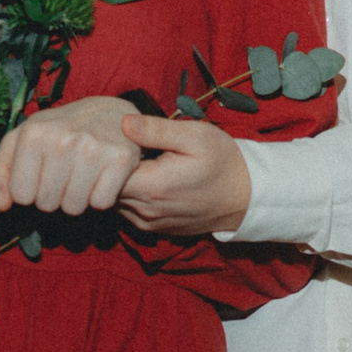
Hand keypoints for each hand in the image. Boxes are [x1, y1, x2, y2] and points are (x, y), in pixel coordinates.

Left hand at [0, 96, 140, 215]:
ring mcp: (93, 148)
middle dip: (54, 197)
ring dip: (77, 200)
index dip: (31, 193)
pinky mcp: (120, 158)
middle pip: (47, 204)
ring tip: (81, 178)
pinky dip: (101, 198)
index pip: (21, 196)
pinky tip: (100, 178)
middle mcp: (62, 139)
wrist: (108, 113)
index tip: (41, 177)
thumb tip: (3, 205)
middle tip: (64, 176)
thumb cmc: (58, 132)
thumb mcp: (22, 141)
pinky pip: (101, 203)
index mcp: (33, 134)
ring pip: (74, 207)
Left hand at [116, 112, 251, 236]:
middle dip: (108, 169)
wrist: (245, 196)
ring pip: (115, 202)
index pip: (106, 173)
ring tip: (133, 162)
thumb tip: (123, 122)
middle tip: (121, 146)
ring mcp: (149, 223)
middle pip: (106, 190)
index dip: (106, 154)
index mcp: (153, 186)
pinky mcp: (154, 229)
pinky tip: (144, 178)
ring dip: (118, 183)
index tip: (117, 139)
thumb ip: (156, 130)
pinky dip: (129, 196)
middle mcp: (146, 211)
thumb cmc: (222, 161)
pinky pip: (128, 211)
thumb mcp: (194, 136)